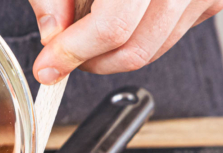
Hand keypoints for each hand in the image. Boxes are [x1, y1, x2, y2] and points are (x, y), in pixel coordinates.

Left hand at [29, 0, 222, 84]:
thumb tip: (52, 35)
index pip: (112, 26)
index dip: (74, 53)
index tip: (48, 66)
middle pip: (136, 46)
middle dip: (92, 61)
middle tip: (65, 56)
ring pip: (155, 46)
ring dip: (115, 52)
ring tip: (88, 33)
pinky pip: (174, 33)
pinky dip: (143, 35)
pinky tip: (123, 16)